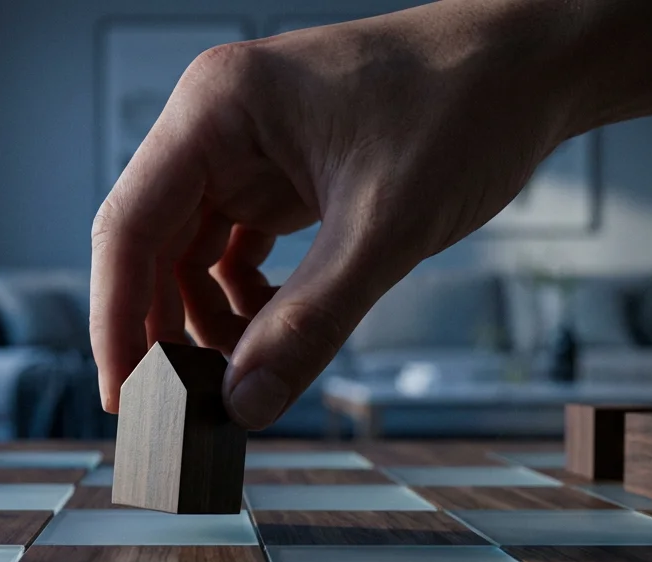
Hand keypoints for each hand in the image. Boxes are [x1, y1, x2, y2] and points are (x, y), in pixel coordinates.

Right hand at [89, 0, 578, 427]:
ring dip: (207, 321)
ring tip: (239, 376)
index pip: (128, 226)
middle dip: (162, 329)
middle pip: (150, 244)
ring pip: (189, 254)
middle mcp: (217, 125)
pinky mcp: (280, 174)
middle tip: (179, 407)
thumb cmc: (465, 106)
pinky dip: (244, 301)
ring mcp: (247, 150)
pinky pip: (233, 250)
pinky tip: (272, 331)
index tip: (123, 397)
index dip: (118, 319)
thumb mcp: (384, 227)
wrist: (533, 65)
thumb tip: (245, 404)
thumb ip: (309, 322)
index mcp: (216, 110)